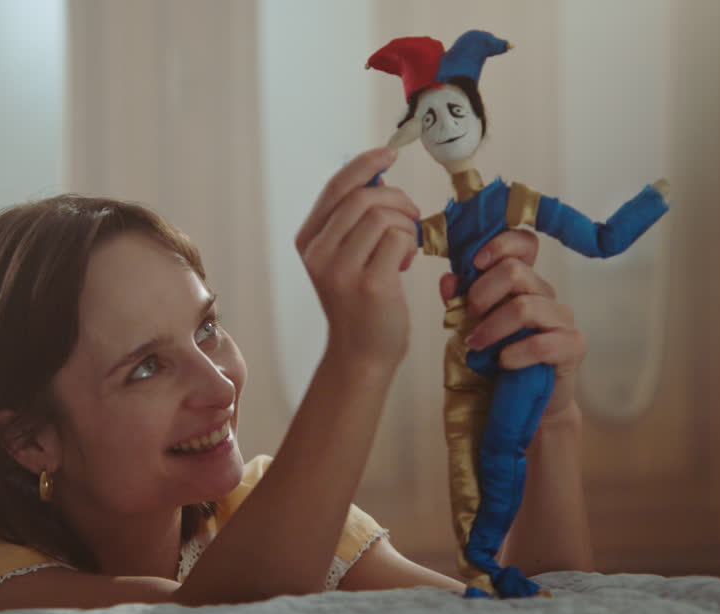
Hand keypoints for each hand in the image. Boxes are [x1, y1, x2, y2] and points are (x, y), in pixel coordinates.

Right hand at [296, 147, 420, 373]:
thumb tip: (376, 176)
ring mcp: (341, 270)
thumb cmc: (361, 303)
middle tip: (411, 215)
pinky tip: (405, 262)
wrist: (362, 355)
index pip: (336, 188)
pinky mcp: (370, 285)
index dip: (365, 164)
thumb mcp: (344, 257)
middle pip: (363, 198)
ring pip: (382, 216)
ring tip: (406, 245)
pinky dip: (410, 243)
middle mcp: (318, 254)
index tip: (390, 152)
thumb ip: (352, 221)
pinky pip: (397, 238)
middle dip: (396, 199)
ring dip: (405, 224)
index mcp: (308, 241)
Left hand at [439, 230, 586, 417]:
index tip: (474, 262)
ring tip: (475, 346)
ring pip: (525, 307)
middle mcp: (545, 294)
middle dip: (482, 294)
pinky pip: (543, 343)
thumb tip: (448, 278)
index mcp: (523, 282)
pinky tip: (502, 363)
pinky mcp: (573, 346)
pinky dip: (516, 353)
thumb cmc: (497, 360)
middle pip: (516, 271)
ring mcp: (562, 318)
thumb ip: (460, 303)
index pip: (525, 244)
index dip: (501, 244)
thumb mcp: (470, 328)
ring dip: (492, 328)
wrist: (523, 402)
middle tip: (468, 318)